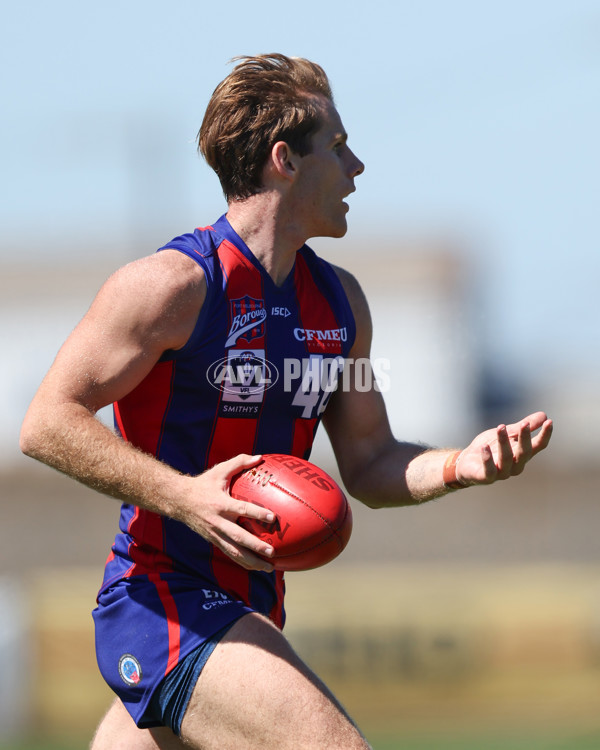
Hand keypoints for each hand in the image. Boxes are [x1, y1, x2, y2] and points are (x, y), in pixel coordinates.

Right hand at [177, 454, 275, 571]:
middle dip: (255, 546)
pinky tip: (257, 567)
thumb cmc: (203, 484)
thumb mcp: (219, 470)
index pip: (241, 509)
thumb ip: (240, 462)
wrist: (178, 501)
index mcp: (220, 504)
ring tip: (269, 567)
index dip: (257, 513)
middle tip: (272, 551)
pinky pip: (230, 554)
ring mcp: (215, 534)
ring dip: (252, 561)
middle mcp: (217, 522)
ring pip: (234, 551)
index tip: (272, 518)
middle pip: (238, 537)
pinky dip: (244, 562)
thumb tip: (260, 457)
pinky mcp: (213, 541)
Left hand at [455, 411, 552, 485]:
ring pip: (507, 458)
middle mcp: (515, 466)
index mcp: (522, 455)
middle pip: (524, 453)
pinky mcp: (486, 477)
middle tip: (524, 424)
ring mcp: (502, 473)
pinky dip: (487, 458)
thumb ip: (523, 427)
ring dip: (504, 442)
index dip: (545, 435)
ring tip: (501, 427)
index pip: (538, 446)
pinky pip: (489, 470)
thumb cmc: (489, 447)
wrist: (466, 461)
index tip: (549, 422)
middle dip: (525, 438)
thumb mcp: (507, 433)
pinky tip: (484, 447)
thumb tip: (544, 415)